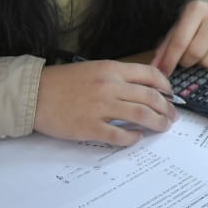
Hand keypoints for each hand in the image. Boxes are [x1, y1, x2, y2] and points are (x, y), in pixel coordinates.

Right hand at [33, 61, 177, 146]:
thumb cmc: (62, 81)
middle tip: (172, 117)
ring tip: (163, 127)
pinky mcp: (90, 127)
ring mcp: (101, 107)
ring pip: (140, 115)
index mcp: (112, 69)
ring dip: (157, 123)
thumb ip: (117, 76)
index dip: (165, 86)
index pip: (150, 75)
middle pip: (150, 97)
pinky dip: (132, 138)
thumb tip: (141, 87)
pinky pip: (119, 135)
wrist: (34, 93)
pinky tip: (136, 138)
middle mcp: (110, 86)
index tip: (171, 95)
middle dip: (166, 108)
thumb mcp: (94, 68)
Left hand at [152, 1, 207, 74]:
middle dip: (187, 61)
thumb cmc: (197, 22)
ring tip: (203, 53)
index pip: (180, 41)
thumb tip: (156, 67)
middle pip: (195, 53)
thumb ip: (166, 46)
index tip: (164, 72)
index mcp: (197, 9)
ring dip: (202, 63)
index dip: (170, 60)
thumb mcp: (180, 26)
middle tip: (187, 58)